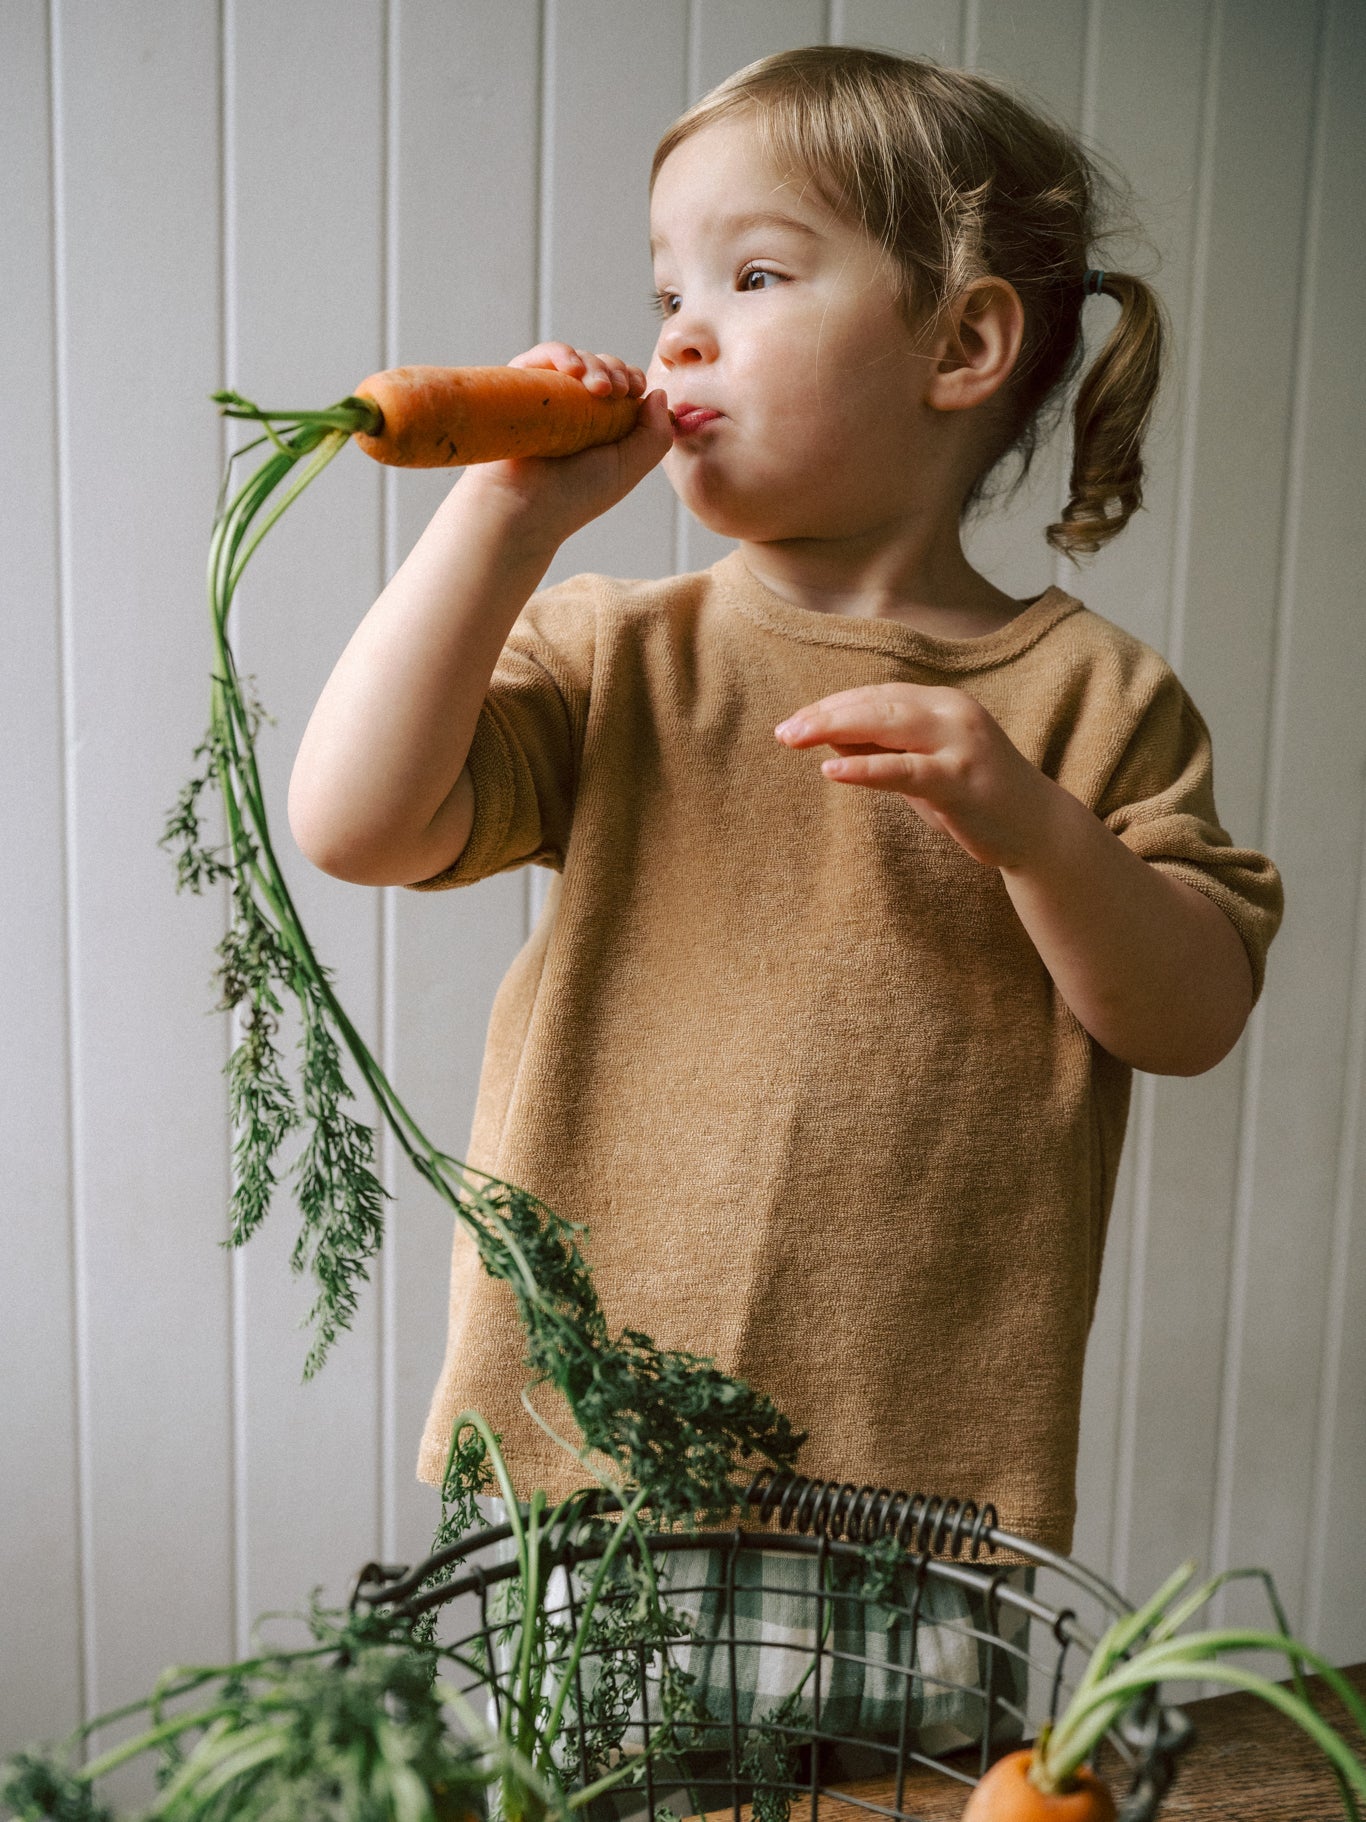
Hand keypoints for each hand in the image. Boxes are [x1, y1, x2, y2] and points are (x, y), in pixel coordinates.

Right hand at [460, 341, 672, 548]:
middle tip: (616, 390)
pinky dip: (560, 353)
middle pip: (602, 367)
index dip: (632, 379)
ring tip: (597, 387)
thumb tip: (659, 394)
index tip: (636, 390)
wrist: (523, 506)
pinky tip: (573, 369)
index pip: (622, 386)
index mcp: (601, 426)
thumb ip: (656, 435)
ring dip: (594, 364)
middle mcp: (574, 410)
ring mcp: (546, 398)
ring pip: (576, 360)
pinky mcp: (519, 387)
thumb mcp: (629, 467)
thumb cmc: (574, 494)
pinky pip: (541, 356)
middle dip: (615, 370)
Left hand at [775, 682, 1051, 868]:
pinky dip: (867, 768)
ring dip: (836, 728)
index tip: (794, 721)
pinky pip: (905, 770)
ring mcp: (960, 744)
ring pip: (889, 725)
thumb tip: (828, 736)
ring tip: (793, 738)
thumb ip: (882, 750)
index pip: (876, 695)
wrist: (1037, 830)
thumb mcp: (922, 768)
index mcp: (942, 703)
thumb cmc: (973, 799)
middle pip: (877, 703)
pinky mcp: (961, 779)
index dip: (832, 705)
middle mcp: (953, 713)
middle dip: (825, 713)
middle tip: (783, 730)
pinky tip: (832, 770)